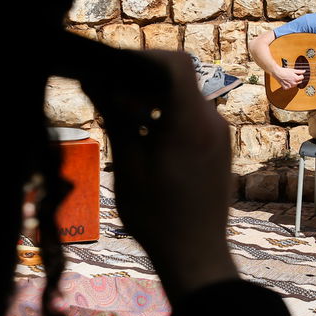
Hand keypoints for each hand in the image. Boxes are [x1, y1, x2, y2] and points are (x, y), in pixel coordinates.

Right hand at [88, 52, 237, 299]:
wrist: (196, 256)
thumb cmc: (158, 218)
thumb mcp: (128, 167)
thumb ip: (116, 119)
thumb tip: (96, 80)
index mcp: (191, 123)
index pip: (174, 63)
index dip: (143, 59)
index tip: (114, 73)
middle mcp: (212, 122)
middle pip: (178, 77)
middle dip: (142, 81)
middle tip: (110, 101)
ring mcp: (219, 134)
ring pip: (183, 97)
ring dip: (152, 101)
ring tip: (123, 126)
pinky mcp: (218, 147)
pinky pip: (191, 117)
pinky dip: (166, 117)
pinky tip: (144, 142)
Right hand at [272, 63, 306, 89]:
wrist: (277, 73)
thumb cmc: (284, 71)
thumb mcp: (293, 70)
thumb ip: (300, 71)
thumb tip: (304, 71)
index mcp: (296, 79)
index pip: (302, 77)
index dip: (300, 75)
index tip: (297, 73)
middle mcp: (294, 83)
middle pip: (299, 81)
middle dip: (297, 78)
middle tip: (293, 75)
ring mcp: (290, 86)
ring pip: (295, 85)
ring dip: (294, 82)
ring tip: (289, 78)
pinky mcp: (286, 88)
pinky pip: (290, 87)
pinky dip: (289, 85)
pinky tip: (287, 81)